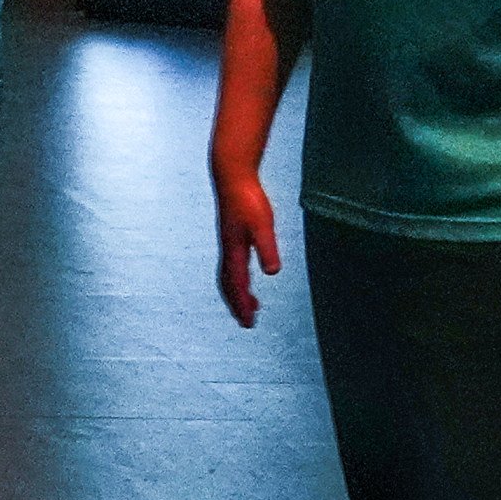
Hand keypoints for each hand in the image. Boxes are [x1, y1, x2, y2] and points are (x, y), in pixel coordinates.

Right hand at [214, 163, 282, 327]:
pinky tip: (248, 276)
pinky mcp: (231, 236)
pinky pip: (231, 265)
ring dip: (237, 293)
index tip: (249, 323)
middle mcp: (228, 250)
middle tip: (247, 323)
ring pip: (228, 276)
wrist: (232, 176)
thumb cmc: (248, 199)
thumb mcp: (263, 225)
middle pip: (228, 284)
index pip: (237, 285)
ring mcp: (228, 243)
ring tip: (252, 305)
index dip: (242, 305)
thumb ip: (267, 248)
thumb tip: (272, 273)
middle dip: (237, 305)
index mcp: (233, 250)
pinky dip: (237, 279)